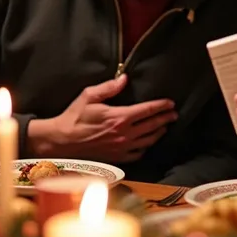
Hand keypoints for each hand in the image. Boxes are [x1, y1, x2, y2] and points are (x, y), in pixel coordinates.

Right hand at [27, 75, 177, 161]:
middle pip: (152, 125)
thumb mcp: (89, 96)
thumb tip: (124, 78)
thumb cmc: (74, 117)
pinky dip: (145, 147)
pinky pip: (138, 154)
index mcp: (119, 117)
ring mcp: (121, 148)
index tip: (170, 103)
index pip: (147, 110)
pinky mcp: (116, 158)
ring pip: (148, 141)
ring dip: (159, 132)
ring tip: (165, 126)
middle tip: (174, 114)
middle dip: (165, 118)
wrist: (62, 141)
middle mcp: (124, 134)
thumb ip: (109, 87)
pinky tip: (147, 143)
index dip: (161, 106)